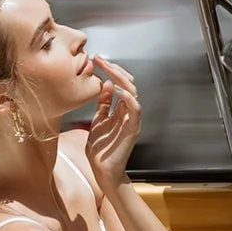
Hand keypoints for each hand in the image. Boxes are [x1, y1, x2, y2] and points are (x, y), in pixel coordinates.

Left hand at [84, 56, 140, 190]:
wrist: (103, 171)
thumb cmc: (100, 150)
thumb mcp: (98, 121)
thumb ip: (103, 105)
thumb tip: (105, 85)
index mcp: (121, 110)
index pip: (120, 83)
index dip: (110, 70)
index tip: (96, 60)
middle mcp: (129, 113)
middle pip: (128, 84)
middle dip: (114, 69)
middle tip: (99, 59)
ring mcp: (132, 120)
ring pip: (133, 92)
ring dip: (121, 77)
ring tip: (107, 69)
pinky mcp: (133, 129)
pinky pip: (135, 108)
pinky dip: (127, 96)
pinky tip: (115, 88)